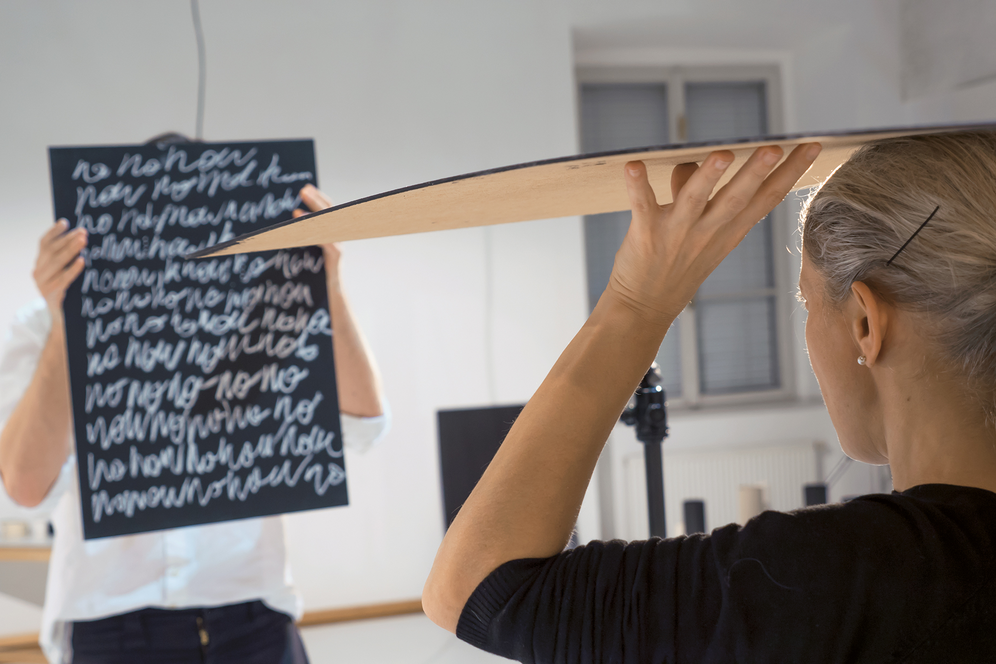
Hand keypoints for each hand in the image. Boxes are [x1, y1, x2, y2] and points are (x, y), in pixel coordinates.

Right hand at [33, 219, 86, 317]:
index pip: (44, 243)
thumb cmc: (67, 292)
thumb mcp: (63, 274)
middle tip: (83, 231)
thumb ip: (67, 259)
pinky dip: (73, 269)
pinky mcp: (51, 295)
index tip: (65, 221)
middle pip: (52, 251)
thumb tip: (83, 238)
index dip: (54, 232)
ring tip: (83, 240)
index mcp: (40, 263)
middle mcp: (38, 271)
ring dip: (71, 250)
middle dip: (68, 239)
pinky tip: (82, 261)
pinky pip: (63, 279)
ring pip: (57, 263)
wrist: (60, 320)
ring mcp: (42, 283)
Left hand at [294, 184, 340, 287]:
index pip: (328, 209)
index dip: (318, 197)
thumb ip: (303, 237)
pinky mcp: (336, 256)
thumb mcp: (310, 251)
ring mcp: (338, 245)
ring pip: (328, 225)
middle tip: (303, 190)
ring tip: (297, 211)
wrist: (331, 294)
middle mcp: (338, 236)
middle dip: (316, 200)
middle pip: (330, 213)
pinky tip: (302, 227)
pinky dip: (315, 233)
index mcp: (332, 232)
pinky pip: (326, 241)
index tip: (307, 187)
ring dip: (314, 215)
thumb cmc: (318, 273)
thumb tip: (288, 222)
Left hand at [607, 143, 821, 326]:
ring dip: (708, 176)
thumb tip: (690, 162)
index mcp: (728, 232)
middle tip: (774, 148)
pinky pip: (642, 204)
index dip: (791, 173)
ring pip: (696, 200)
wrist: (643, 309)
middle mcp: (707, 231)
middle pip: (737, 198)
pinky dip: (638, 185)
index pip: (766, 199)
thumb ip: (696, 193)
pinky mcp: (645, 233)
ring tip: (722, 155)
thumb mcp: (700, 234)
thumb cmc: (674, 266)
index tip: (813, 146)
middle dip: (756, 173)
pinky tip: (634, 165)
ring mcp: (677, 233)